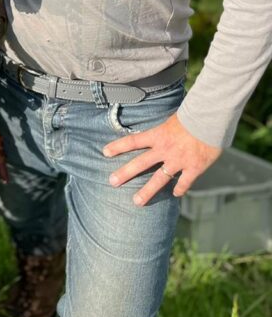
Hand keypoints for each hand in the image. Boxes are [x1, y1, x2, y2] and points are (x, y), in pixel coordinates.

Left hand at [103, 112, 221, 206]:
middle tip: (112, 182)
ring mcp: (178, 161)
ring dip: (147, 191)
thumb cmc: (192, 115)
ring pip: (159, 179)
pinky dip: (180, 189)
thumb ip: (164, 128)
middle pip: (140, 163)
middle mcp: (164, 150)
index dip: (118, 146)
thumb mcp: (172, 118)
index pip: (133, 141)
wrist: (211, 120)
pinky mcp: (193, 168)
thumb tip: (160, 130)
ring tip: (137, 202)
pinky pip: (184, 182)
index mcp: (158, 135)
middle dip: (125, 173)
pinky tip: (176, 194)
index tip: (105, 152)